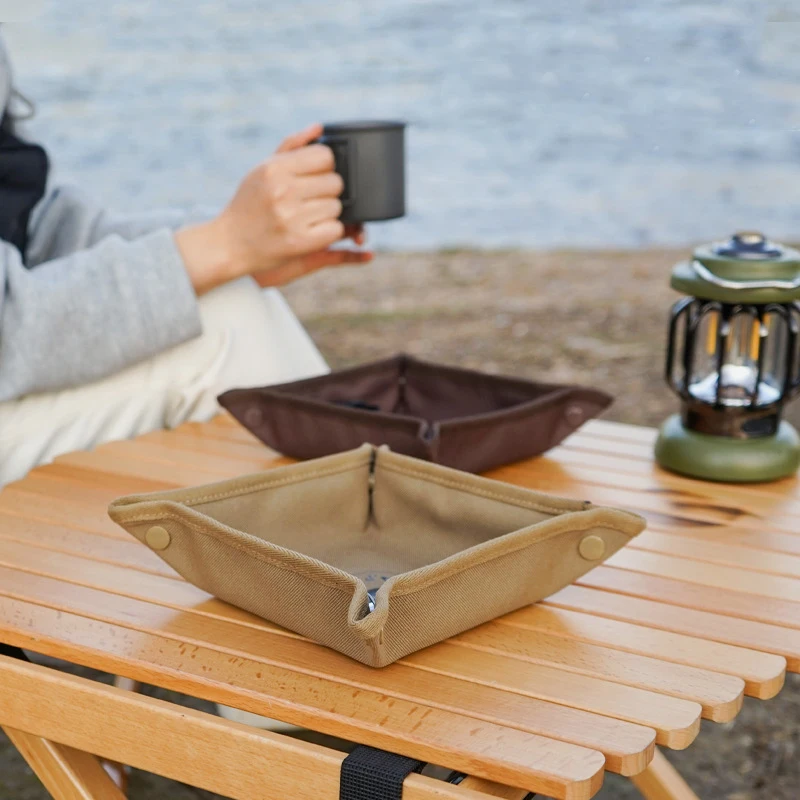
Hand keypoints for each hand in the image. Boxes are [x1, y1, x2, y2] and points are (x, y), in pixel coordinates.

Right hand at [175, 123, 371, 294]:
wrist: (230, 244)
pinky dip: (329, 232)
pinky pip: (336, 229)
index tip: (315, 175)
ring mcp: (291, 218)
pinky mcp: (300, 242)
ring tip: (307, 216)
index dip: (324, 166)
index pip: (325, 156)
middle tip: (310, 199)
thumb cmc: (250, 203)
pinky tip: (311, 230)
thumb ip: (293, 146)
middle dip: (327, 191)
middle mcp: (282, 191)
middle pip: (335, 182)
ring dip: (328, 213)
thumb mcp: (263, 169)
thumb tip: (320, 128)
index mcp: (274, 169)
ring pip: (337, 207)